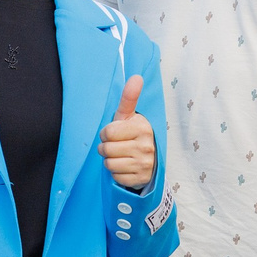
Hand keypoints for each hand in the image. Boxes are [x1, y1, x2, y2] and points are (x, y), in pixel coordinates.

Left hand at [101, 74, 155, 191]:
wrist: (151, 159)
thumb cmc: (134, 134)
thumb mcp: (130, 116)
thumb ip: (129, 98)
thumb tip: (136, 77)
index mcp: (142, 128)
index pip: (108, 132)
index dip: (106, 134)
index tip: (114, 134)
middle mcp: (146, 146)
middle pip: (106, 149)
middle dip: (106, 148)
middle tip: (115, 146)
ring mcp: (145, 164)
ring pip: (109, 164)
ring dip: (110, 161)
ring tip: (119, 156)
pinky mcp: (141, 179)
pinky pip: (116, 177)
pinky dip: (116, 173)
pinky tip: (124, 166)